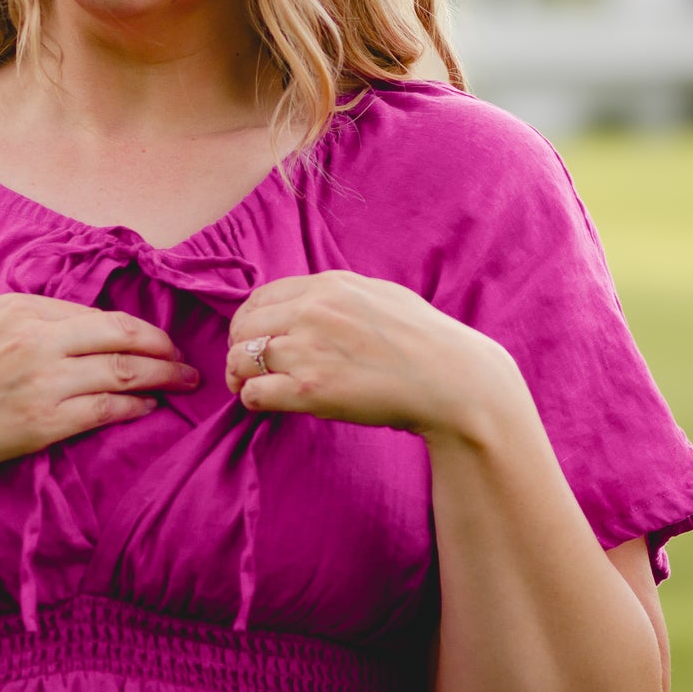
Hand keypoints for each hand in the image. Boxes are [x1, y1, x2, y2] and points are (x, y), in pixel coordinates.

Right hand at [0, 195, 198, 481]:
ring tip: (182, 382)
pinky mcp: (43, 422)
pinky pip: (105, 409)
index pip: (91, 313)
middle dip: (160, 347)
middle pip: (120, 337)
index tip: (149, 336)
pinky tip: (150, 407)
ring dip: (161, 377)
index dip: (126, 326)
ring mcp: (43, 381)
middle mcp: (36, 340)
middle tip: (184, 358)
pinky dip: (135, 406)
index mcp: (18, 307)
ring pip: (122, 372)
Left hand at [222, 271, 528, 438]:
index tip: (254, 339)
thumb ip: (341, 294)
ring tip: (251, 388)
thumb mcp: (381, 295)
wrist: (453, 380)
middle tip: (245, 369)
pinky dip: (253, 401)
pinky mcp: (309, 390)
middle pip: (243, 327)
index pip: (260, 297)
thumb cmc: (424, 340)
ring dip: (240, 377)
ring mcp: (308, 350)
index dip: (250, 321)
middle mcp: (312, 312)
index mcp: (328, 286)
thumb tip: (313, 299)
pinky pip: (254, 393)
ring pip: (240, 360)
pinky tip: (267, 405)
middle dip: (239, 349)